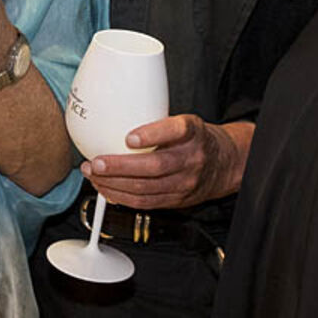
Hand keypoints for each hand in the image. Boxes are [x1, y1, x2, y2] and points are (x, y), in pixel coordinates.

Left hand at [84, 115, 253, 209]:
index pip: (176, 130)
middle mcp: (191, 158)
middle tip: (96, 163)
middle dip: (120, 167)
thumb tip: (115, 114)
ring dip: (114, 184)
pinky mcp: (177, 200)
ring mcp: (185, 182)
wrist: (223, 165)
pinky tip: (106, 188)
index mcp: (192, 132)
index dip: (151, 135)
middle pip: (155, 166)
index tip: (129, 137)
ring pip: (146, 188)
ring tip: (94, 175)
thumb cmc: (195, 139)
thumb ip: (157, 123)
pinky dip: (122, 196)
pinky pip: (145, 202)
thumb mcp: (183, 122)